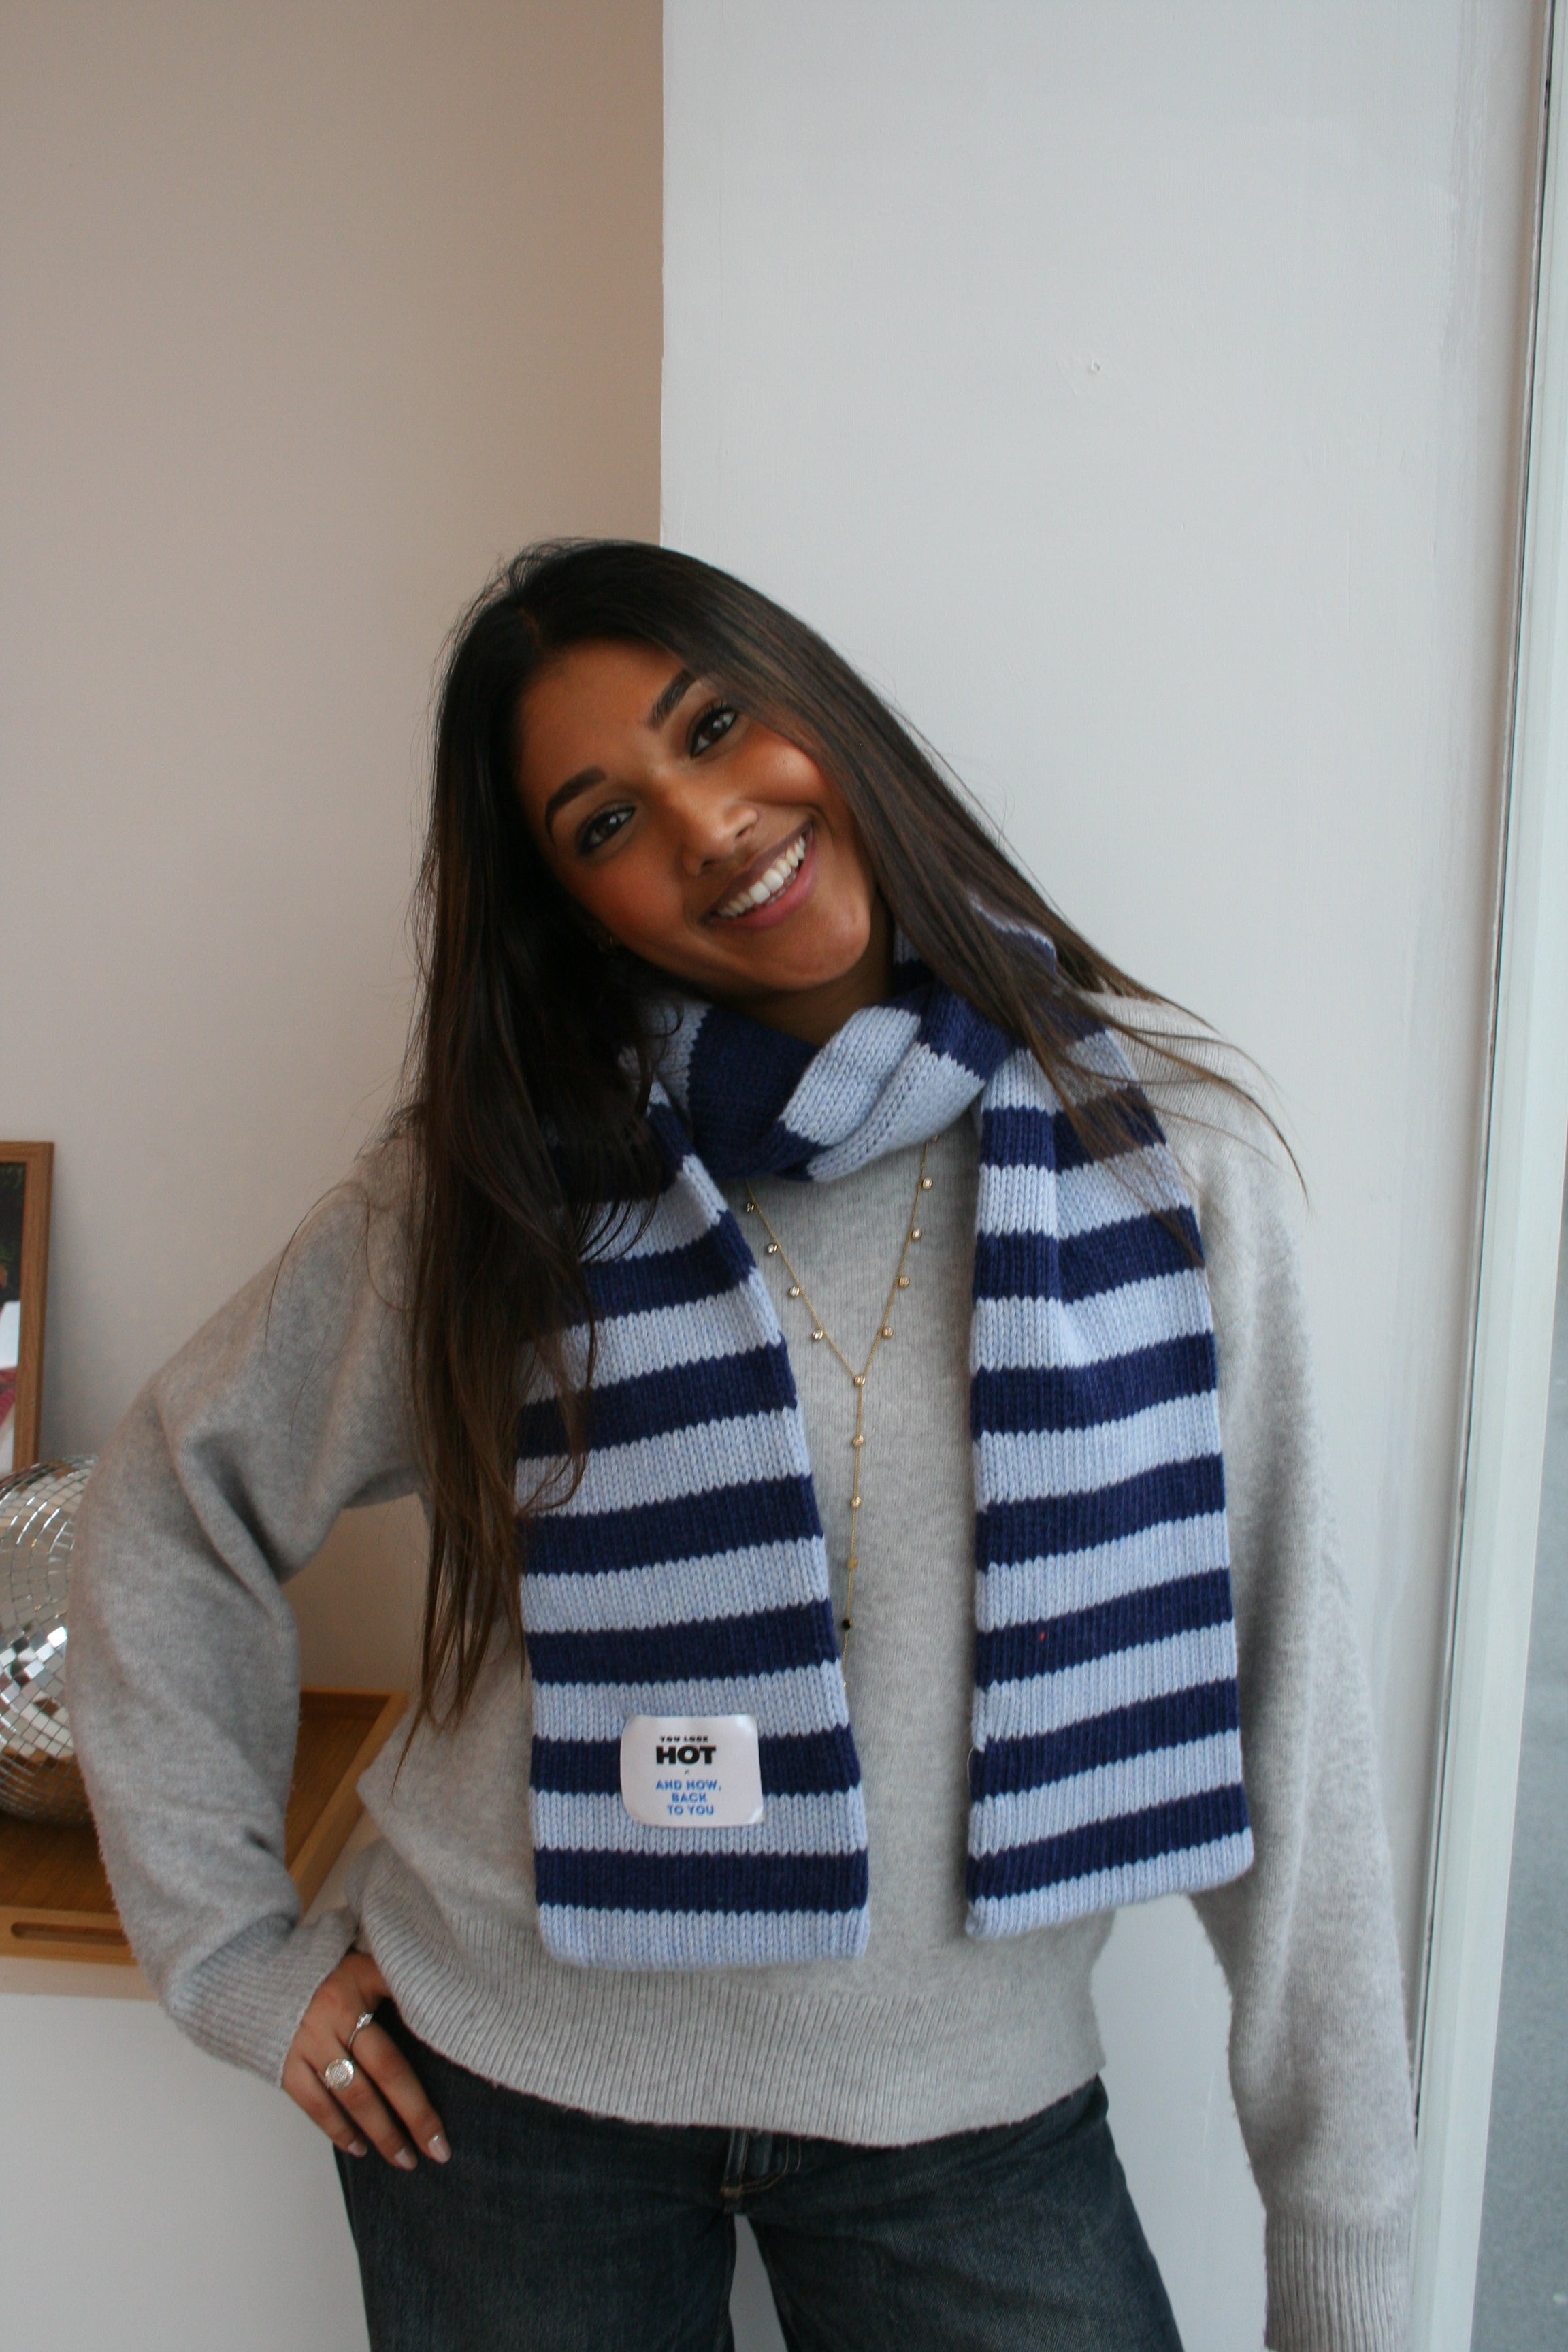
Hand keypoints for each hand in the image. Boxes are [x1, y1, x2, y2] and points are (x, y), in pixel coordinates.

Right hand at [282, 1949, 448, 2169]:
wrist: (264, 1969)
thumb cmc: (329, 1970)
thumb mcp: (366, 1965)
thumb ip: (398, 1984)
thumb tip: (443, 2005)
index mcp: (353, 2001)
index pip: (392, 2061)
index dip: (417, 2102)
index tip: (442, 2133)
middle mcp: (328, 2027)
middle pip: (375, 2083)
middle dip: (407, 2122)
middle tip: (434, 2153)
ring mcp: (303, 2048)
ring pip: (346, 2099)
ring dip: (377, 2133)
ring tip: (402, 2158)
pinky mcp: (282, 2064)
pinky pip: (312, 2104)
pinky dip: (336, 2128)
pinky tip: (358, 2146)